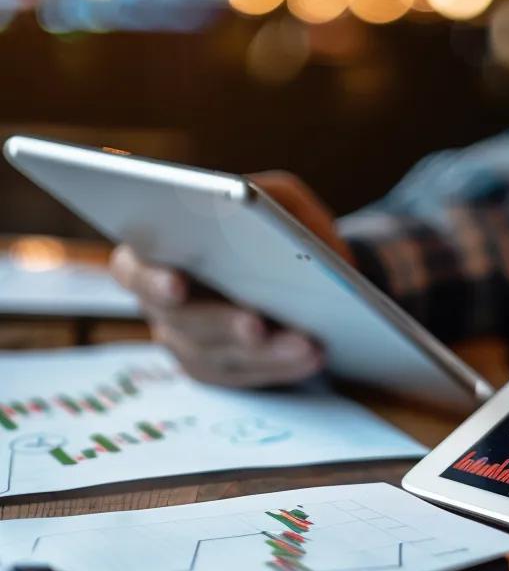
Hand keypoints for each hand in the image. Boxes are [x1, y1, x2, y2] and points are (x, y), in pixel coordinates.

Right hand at [111, 171, 352, 387]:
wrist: (307, 268)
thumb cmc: (279, 226)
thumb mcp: (278, 198)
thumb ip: (264, 196)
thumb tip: (252, 204)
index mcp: (158, 252)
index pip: (132, 267)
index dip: (151, 279)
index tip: (178, 285)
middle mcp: (163, 303)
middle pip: (180, 321)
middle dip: (221, 322)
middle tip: (255, 323)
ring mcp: (188, 342)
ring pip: (218, 355)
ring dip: (265, 352)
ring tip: (305, 344)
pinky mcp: (219, 369)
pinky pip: (246, 375)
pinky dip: (282, 367)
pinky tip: (313, 357)